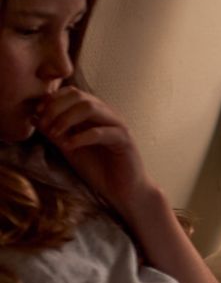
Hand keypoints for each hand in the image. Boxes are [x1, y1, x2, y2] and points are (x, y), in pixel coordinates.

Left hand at [36, 87, 153, 215]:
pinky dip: (80, 137)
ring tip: (56, 135)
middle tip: (45, 126)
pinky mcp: (124, 140)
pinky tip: (69, 147)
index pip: (71, 93)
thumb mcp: (69, 148)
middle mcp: (106, 115)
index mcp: (94, 114)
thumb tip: (34, 117)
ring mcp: (117, 125)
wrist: (123, 190)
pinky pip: (100, 132)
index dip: (52, 100)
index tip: (38, 115)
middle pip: (79, 96)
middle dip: (56, 108)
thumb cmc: (98, 169)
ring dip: (66, 119)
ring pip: (89, 107)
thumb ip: (54, 132)